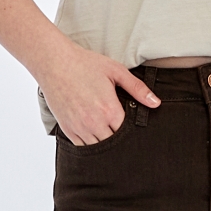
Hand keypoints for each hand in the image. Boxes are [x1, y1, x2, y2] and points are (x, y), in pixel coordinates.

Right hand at [38, 39, 159, 145]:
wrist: (55, 62)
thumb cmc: (85, 64)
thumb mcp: (116, 71)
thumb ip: (137, 88)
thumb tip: (156, 103)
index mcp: (109, 110)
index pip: (128, 133)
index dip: (133, 133)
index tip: (136, 130)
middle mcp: (94, 123)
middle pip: (114, 144)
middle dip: (121, 141)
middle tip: (125, 136)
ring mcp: (79, 128)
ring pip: (98, 148)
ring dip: (106, 144)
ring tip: (111, 136)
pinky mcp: (67, 129)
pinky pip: (82, 147)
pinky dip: (91, 145)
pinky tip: (97, 138)